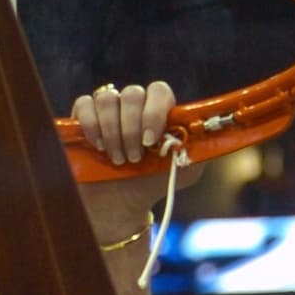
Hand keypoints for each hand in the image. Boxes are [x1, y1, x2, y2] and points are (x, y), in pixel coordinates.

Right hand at [71, 80, 202, 248]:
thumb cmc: (153, 183)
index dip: (154, 112)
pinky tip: (99, 147)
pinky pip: (84, 104)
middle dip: (132, 129)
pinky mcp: (83, 117)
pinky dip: (91, 125)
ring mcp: (107, 109)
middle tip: (133, 158)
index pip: (159, 91)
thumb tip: (212, 132)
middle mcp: (133, 105)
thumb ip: (200, 149)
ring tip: (118, 159)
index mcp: (158, 111)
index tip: (151, 142)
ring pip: (107, 98)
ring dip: (112, 131)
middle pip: (132, 94)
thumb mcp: (185, 170)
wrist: (120, 204)